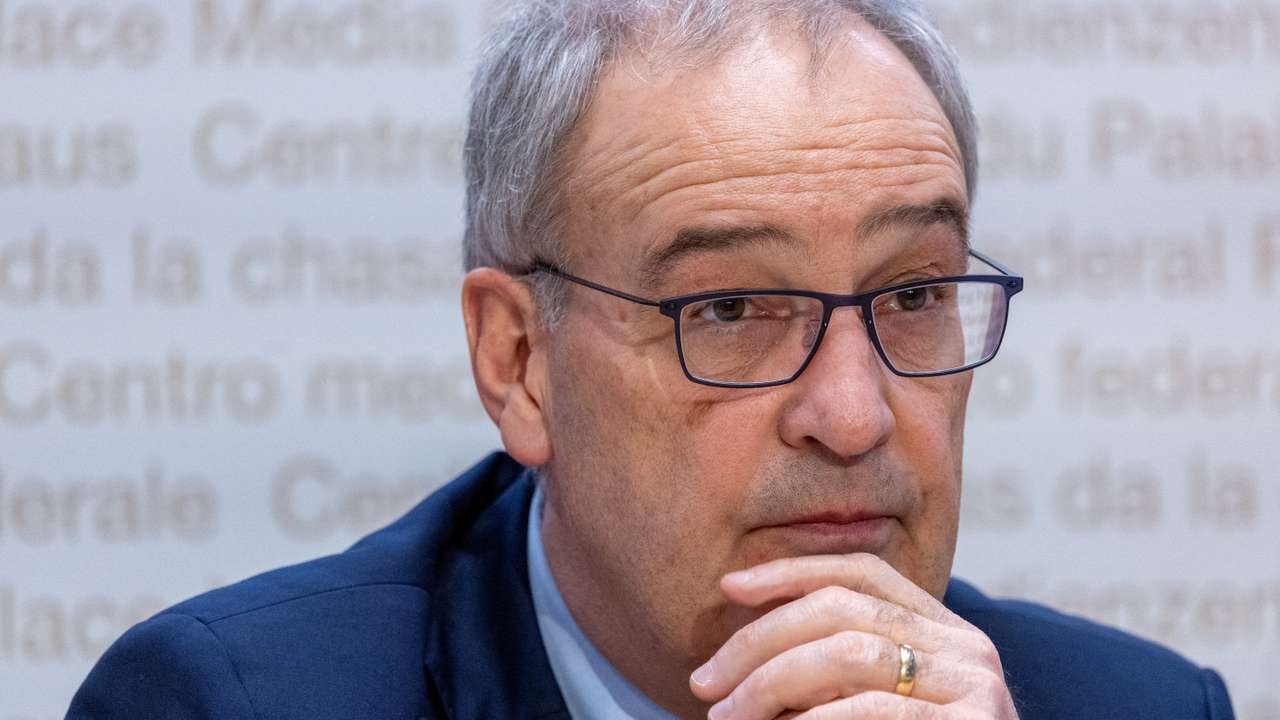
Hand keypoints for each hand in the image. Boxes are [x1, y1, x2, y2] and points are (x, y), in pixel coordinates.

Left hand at [688, 554, 1017, 718]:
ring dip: (770, 682)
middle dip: (758, 640)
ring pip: (848, 653)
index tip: (729, 587)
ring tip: (727, 716)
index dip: (792, 570)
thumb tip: (733, 659)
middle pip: (842, 608)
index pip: (863, 571)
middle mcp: (966, 647)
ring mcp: (976, 685)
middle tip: (704, 682)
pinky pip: (873, 709)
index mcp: (943, 632)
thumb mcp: (871, 707)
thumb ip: (829, 675)